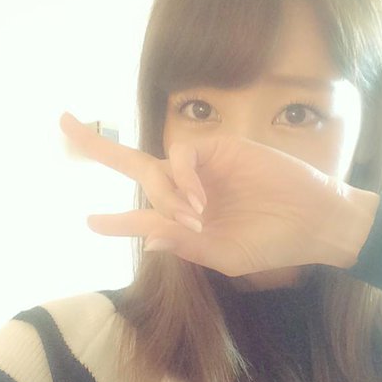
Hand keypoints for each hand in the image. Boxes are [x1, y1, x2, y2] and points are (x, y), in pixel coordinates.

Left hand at [60, 112, 377, 275]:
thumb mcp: (226, 256)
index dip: (115, 218)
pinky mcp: (223, 147)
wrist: (316, 222)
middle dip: (98, 148)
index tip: (89, 221)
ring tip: (193, 217)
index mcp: (188, 219)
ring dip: (164, 192)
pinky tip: (198, 201)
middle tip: (66, 126)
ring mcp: (204, 167)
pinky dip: (183, 176)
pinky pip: (185, 153)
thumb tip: (149, 241)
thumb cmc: (274, 245)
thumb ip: (187, 246)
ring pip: (159, 165)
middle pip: (135, 164)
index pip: (143, 213)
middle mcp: (189, 189)